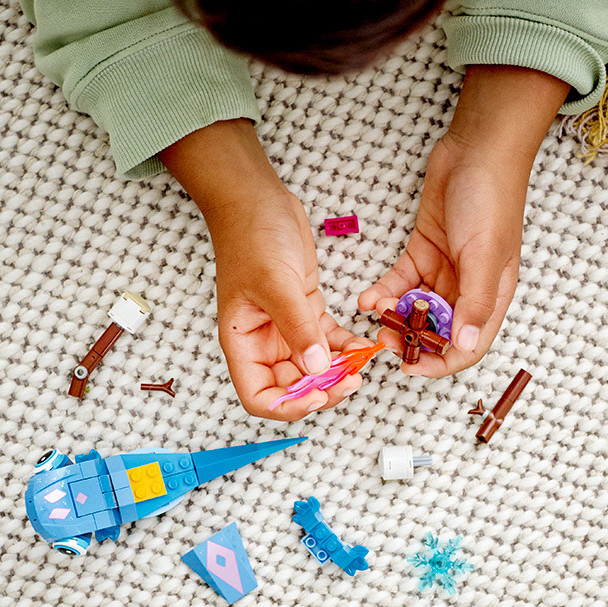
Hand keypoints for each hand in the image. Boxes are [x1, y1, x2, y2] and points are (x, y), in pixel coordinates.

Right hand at [211, 187, 376, 419]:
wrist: (257, 200)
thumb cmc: (252, 237)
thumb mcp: (276, 284)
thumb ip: (297, 327)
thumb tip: (316, 367)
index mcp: (242, 343)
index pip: (260, 397)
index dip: (289, 406)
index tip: (318, 394)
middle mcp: (262, 342)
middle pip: (292, 387)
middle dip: (322, 389)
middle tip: (351, 380)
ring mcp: (285, 328)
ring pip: (313, 367)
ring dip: (338, 371)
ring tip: (361, 364)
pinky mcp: (305, 311)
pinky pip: (328, 342)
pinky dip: (346, 348)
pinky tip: (364, 345)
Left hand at [358, 66, 569, 376]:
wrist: (476, 149)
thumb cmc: (490, 199)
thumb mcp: (484, 255)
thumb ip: (475, 303)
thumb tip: (465, 344)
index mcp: (492, 296)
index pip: (469, 346)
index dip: (441, 363)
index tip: (409, 368)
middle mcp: (468, 288)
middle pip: (439, 332)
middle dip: (411, 342)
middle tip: (383, 342)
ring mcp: (445, 271)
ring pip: (415, 310)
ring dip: (393, 318)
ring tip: (372, 314)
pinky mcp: (423, 252)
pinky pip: (401, 284)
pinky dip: (384, 293)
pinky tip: (367, 297)